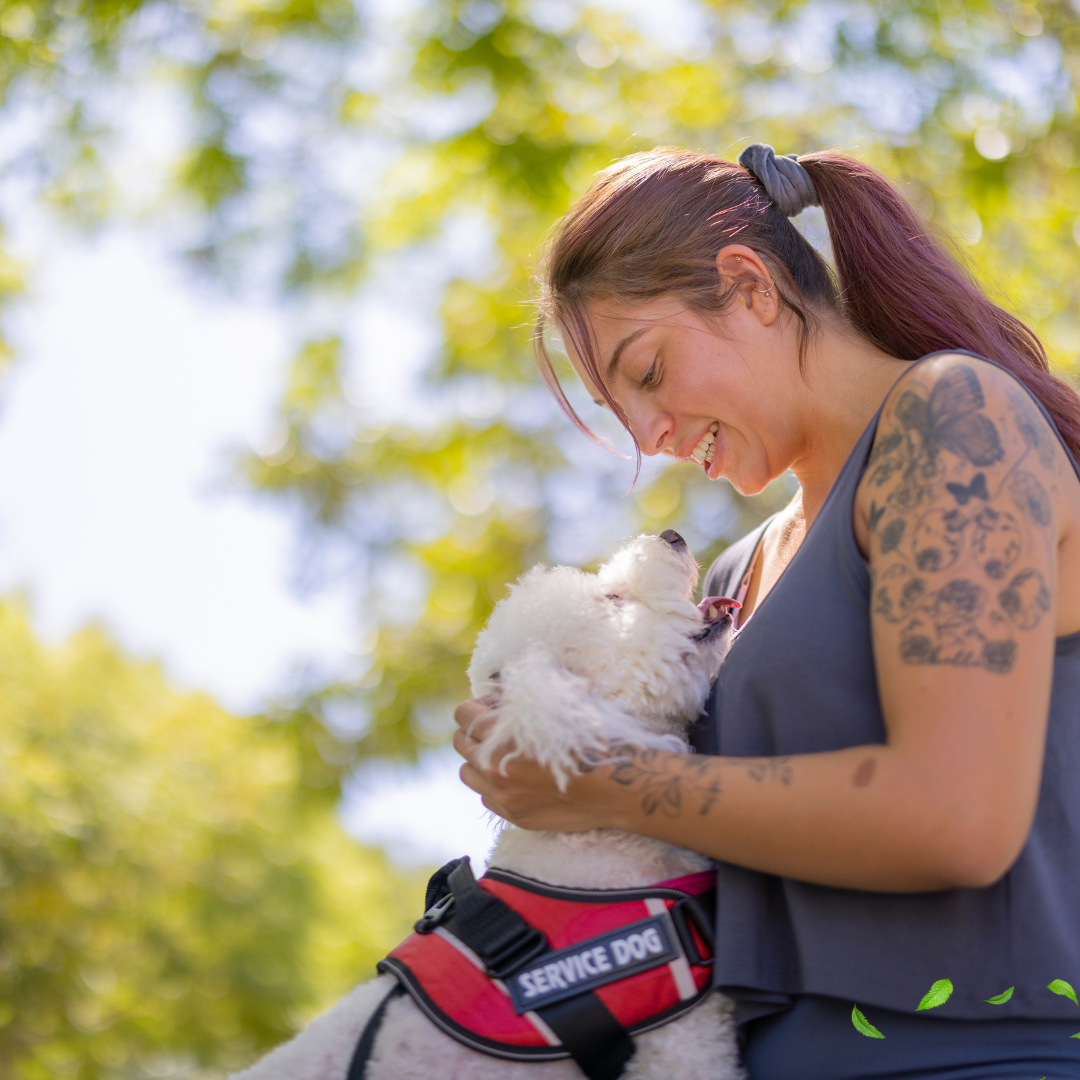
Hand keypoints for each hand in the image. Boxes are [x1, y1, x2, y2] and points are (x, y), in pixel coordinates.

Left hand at [451, 698, 612, 831]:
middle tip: (498, 726)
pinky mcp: (516, 817)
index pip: (464, 714)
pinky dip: (494, 785)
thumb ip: (525, 695)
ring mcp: (504, 797)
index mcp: (501, 736)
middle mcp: (493, 769)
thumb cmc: (592, 738)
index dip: (478, 705)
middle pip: (461, 743)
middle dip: (476, 730)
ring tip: (502, 753)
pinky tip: (516, 777)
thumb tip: (504, 687)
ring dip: (479, 760)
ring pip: (469, 774)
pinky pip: (487, 798)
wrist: (620, 785)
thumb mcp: (559, 703)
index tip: (495, 704)